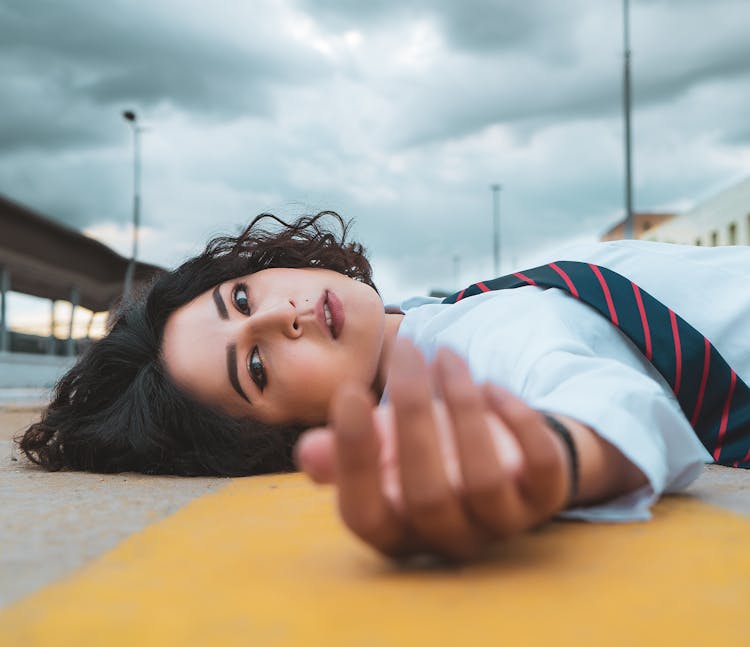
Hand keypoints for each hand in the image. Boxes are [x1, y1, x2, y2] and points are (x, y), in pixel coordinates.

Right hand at [296, 339, 570, 560]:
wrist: (492, 456)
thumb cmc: (423, 451)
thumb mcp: (381, 448)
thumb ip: (346, 451)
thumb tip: (310, 451)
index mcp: (395, 531)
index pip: (364, 514)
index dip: (354, 457)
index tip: (350, 391)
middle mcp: (447, 539)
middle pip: (427, 495)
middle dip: (413, 412)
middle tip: (406, 349)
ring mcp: (500, 524)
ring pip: (484, 479)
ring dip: (462, 405)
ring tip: (446, 354)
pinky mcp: (543, 500)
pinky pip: (540, 465)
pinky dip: (517, 418)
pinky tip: (490, 385)